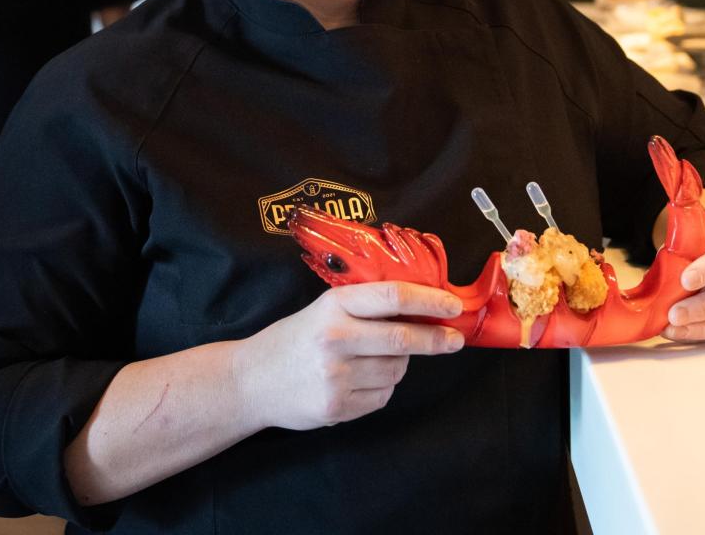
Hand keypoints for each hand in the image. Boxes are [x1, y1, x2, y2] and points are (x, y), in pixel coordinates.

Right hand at [233, 282, 463, 431]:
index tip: (453, 306)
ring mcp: (335, 376)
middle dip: (436, 340)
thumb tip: (423, 311)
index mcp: (333, 306)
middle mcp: (335, 339)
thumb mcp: (324, 310)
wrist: (250, 381)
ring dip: (398, 365)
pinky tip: (357, 382)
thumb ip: (366, 308)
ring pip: (395, 371)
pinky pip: (381, 397)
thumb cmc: (294, 340)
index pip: (392, 297)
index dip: (429, 301)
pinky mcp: (335, 407)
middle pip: (403, 340)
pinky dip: (380, 389)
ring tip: (372, 360)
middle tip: (454, 340)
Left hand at [662, 232, 704, 341]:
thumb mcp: (688, 241)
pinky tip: (677, 333)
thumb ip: (674, 255)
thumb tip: (651, 281)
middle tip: (674, 314)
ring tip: (672, 328)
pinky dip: (699, 334)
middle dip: (701, 308)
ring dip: (699, 327)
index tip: (685, 280)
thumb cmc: (700, 248)